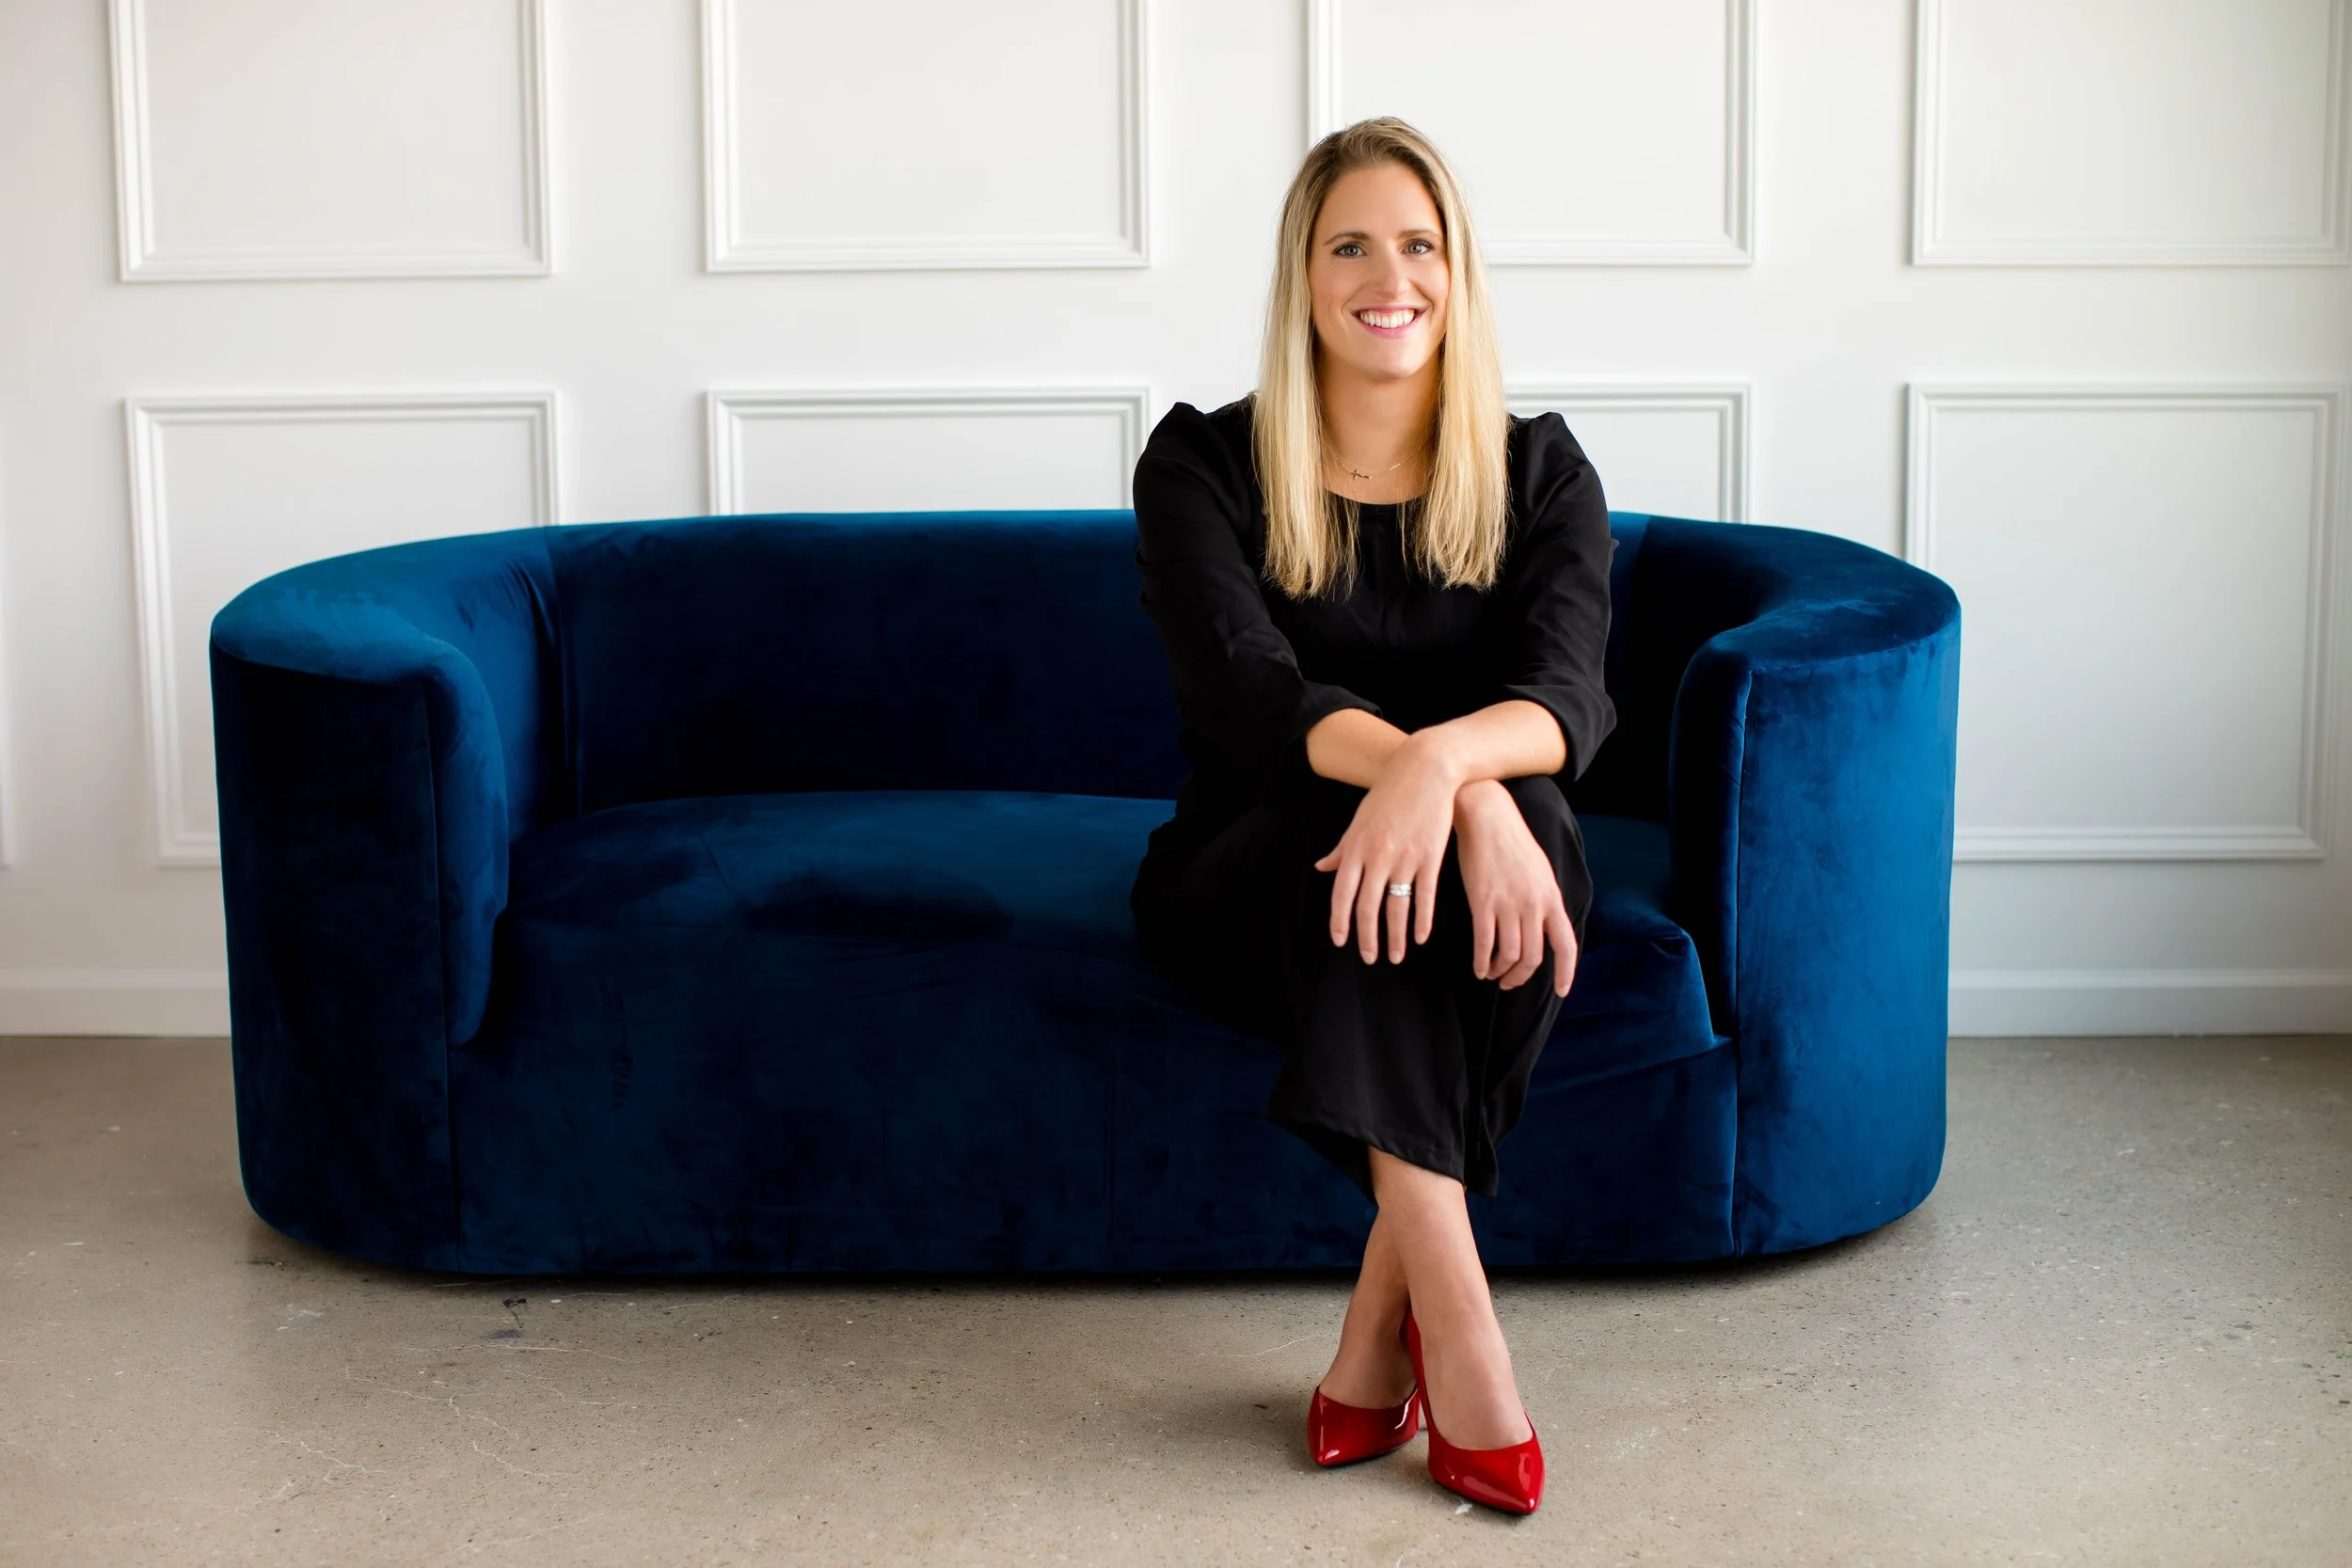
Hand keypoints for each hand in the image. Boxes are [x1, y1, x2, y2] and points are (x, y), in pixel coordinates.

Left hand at [1314, 735, 1459, 964]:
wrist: (1425, 770)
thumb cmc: (1389, 794)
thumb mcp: (1359, 821)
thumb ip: (1342, 849)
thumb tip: (1321, 868)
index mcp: (1356, 848)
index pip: (1342, 894)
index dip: (1340, 920)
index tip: (1340, 941)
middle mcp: (1377, 857)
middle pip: (1368, 907)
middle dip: (1367, 938)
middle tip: (1369, 958)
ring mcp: (1405, 859)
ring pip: (1397, 908)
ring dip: (1396, 937)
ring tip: (1396, 956)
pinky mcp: (1430, 858)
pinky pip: (1425, 897)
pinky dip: (1422, 920)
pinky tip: (1420, 936)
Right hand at [1453, 779, 1578, 997]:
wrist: (1487, 816)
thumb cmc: (1512, 841)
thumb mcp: (1540, 871)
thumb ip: (1544, 900)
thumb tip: (1544, 926)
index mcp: (1551, 898)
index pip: (1566, 945)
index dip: (1566, 973)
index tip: (1561, 990)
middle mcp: (1534, 905)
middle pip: (1532, 957)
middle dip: (1520, 977)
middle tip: (1508, 982)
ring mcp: (1508, 904)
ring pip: (1508, 955)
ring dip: (1499, 971)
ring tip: (1490, 973)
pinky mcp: (1482, 902)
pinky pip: (1484, 944)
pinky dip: (1481, 961)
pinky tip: (1478, 967)